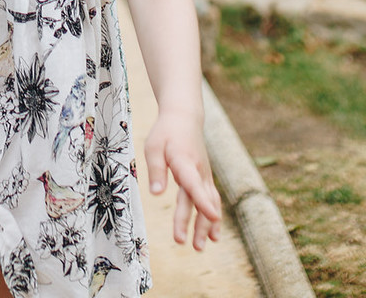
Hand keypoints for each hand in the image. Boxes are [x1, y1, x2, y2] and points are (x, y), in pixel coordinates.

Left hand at [144, 111, 223, 250]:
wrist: (184, 118)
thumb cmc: (165, 133)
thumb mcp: (153, 146)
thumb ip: (156, 170)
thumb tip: (156, 195)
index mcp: (184, 161)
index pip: (194, 184)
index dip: (202, 201)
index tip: (212, 216)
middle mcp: (198, 171)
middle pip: (200, 200)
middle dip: (198, 223)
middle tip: (192, 246)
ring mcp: (204, 175)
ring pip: (209, 202)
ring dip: (206, 225)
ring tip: (200, 247)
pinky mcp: (204, 178)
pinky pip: (211, 200)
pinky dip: (212, 217)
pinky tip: (212, 235)